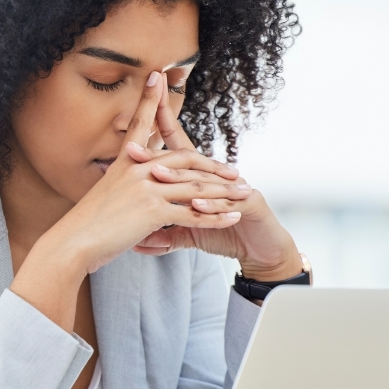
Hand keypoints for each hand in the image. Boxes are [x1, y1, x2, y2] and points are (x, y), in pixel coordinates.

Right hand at [36, 71, 250, 275]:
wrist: (73, 242)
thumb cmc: (86, 223)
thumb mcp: (105, 193)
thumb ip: (122, 183)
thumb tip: (131, 180)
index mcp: (126, 162)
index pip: (141, 124)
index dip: (150, 100)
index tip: (158, 76)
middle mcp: (137, 169)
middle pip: (185, 159)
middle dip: (213, 166)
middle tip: (235, 171)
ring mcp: (146, 188)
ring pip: (195, 187)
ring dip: (224, 192)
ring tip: (244, 194)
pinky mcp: (153, 210)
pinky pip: (193, 212)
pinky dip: (217, 216)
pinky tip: (234, 217)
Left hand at [127, 74, 303, 281]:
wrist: (262, 251)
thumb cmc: (225, 235)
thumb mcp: (190, 234)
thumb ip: (165, 235)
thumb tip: (136, 243)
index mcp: (200, 179)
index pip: (175, 153)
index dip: (155, 141)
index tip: (126, 137)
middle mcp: (216, 177)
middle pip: (184, 161)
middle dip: (158, 154)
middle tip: (132, 151)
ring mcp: (234, 187)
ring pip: (202, 181)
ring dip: (178, 178)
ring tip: (155, 175)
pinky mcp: (251, 202)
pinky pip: (228, 203)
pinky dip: (210, 206)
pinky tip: (194, 206)